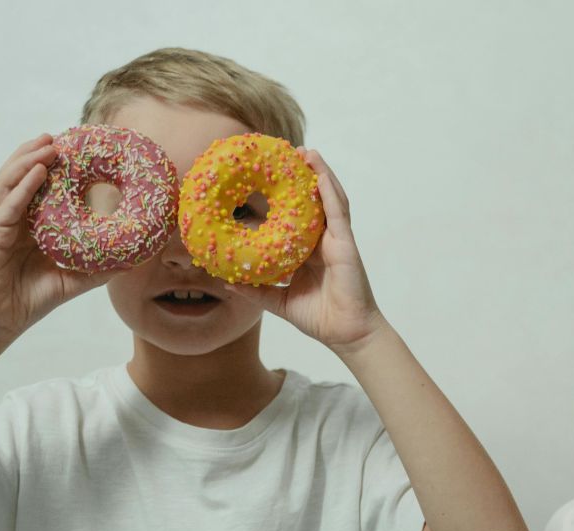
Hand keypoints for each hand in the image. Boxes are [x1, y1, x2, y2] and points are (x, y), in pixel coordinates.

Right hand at [0, 134, 116, 342]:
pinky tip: (37, 171)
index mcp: (29, 225)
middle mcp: (13, 218)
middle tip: (59, 137)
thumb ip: (99, 268)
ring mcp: (0, 222)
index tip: (75, 152)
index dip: (54, 169)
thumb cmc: (31, 299)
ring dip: (29, 159)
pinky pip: (8, 203)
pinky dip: (23, 185)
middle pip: (22, 176)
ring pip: (11, 180)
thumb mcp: (73, 280)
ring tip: (48, 144)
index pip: (41, 188)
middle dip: (38, 153)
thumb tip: (132, 261)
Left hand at [222, 149, 385, 353]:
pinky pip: (338, 213)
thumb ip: (255, 290)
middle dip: (304, 175)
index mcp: (310, 250)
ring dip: (320, 173)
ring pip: (330, 199)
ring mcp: (338, 240)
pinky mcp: (346, 244)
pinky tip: (321, 175)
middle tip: (288, 153)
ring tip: (307, 152)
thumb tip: (226, 280)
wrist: (346, 334)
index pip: (298, 216)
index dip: (287, 195)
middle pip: (315, 200)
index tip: (269, 175)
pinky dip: (330, 192)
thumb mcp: (279, 300)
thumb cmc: (319, 318)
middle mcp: (325, 240)